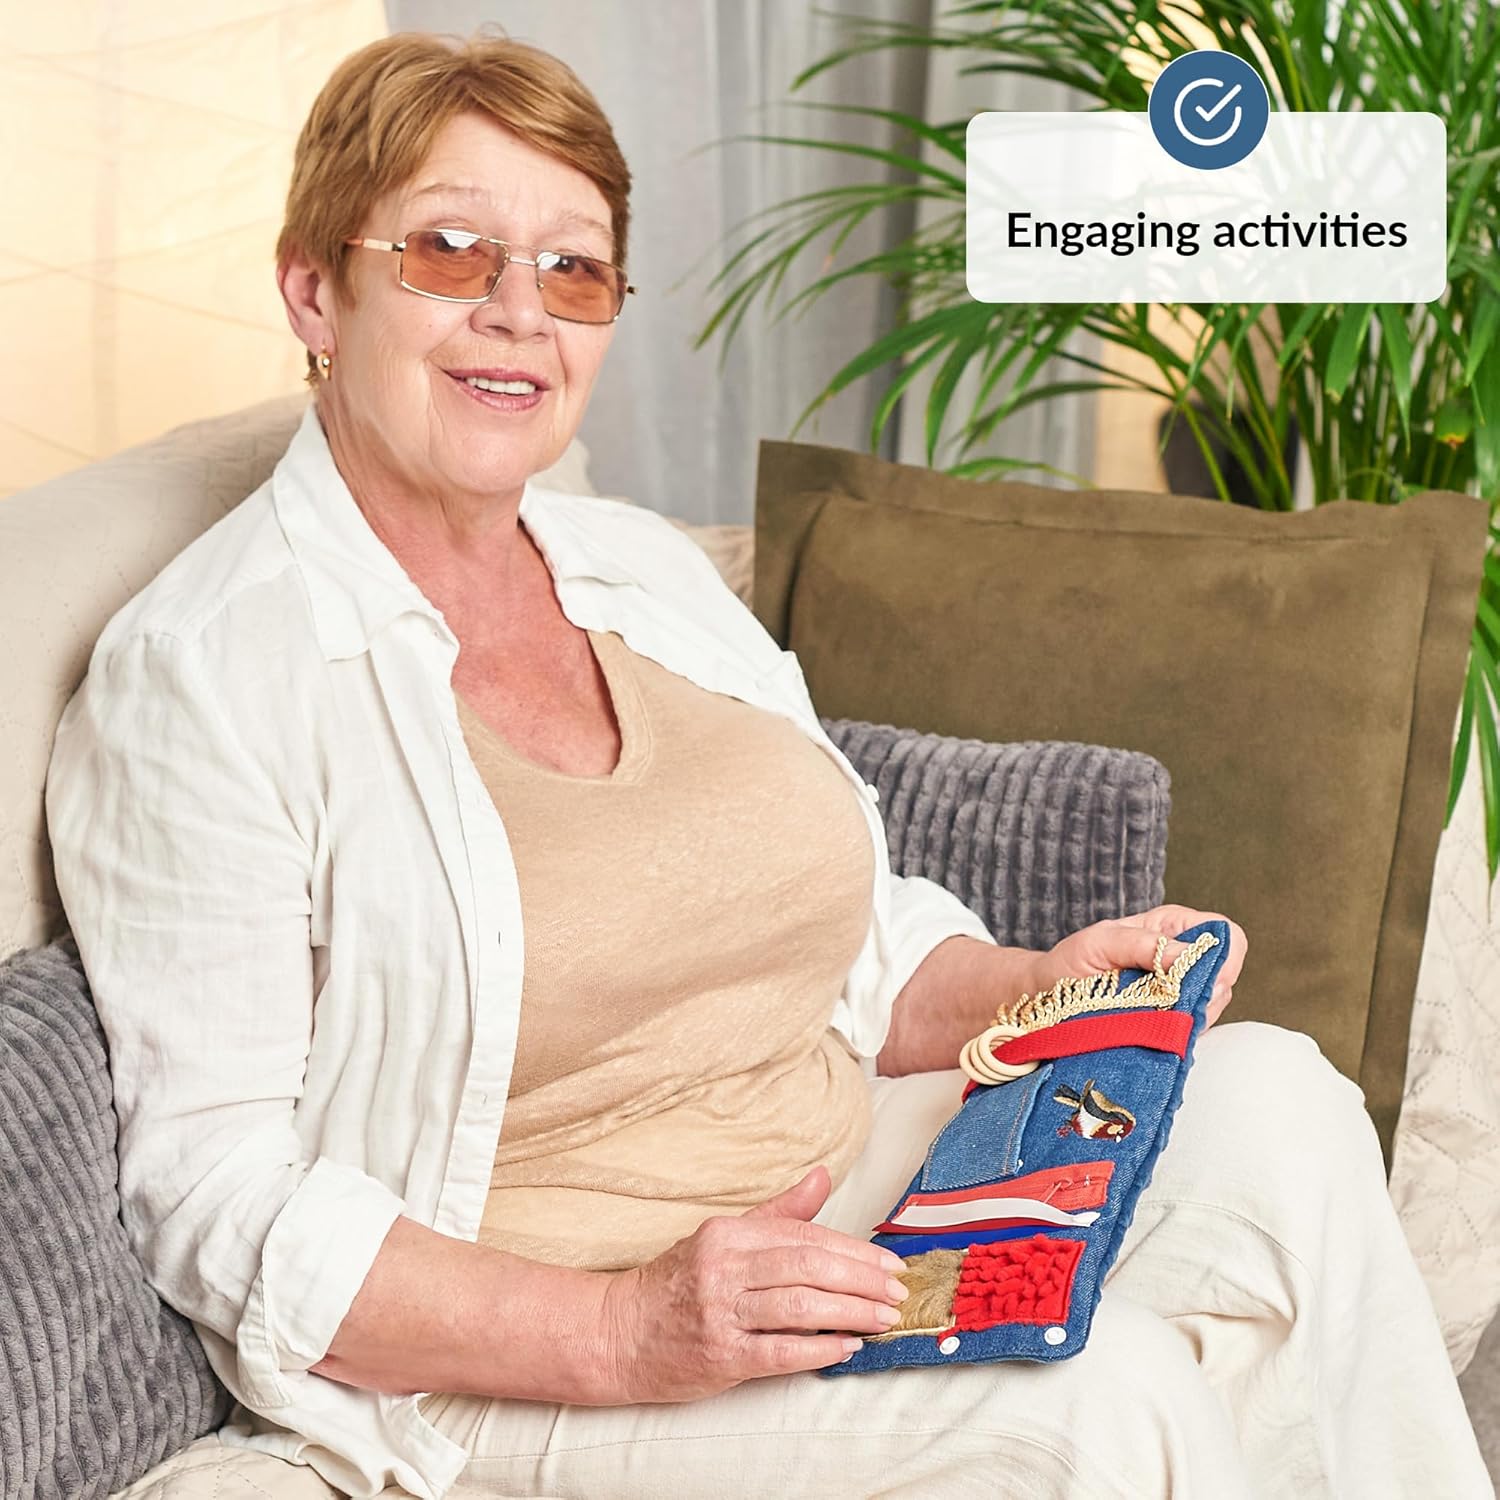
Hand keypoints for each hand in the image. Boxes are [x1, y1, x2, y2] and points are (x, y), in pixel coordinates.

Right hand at [597, 1166, 908, 1402]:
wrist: (618, 1333)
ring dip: (849, 1312)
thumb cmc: (678, 1283)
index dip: (852, 1251)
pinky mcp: (720, 1356)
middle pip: (806, 1267)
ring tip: (883, 1318)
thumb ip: (778, 1213)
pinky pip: (778, 1351)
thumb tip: (822, 1175)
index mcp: (729, 1234)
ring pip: (798, 1307)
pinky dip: (817, 1349)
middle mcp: (724, 1268)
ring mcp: (720, 1313)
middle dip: (860, 1280)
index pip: (803, 1237)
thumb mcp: (724, 1237)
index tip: (889, 1265)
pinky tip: (846, 1347)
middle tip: (897, 1292)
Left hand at [1032, 905, 1246, 1028]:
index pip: (1224, 934)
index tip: (1200, 980)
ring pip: (1212, 1006)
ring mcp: (1179, 993)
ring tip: (1148, 1015)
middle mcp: (1181, 958)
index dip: (1224, 956)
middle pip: (1225, 975)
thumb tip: (1190, 956)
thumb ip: (1144, 944)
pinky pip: (1192, 1031)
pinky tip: (1152, 1031)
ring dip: (1188, 1016)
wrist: (1044, 998)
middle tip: (1168, 1004)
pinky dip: (1177, 1034)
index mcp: (1170, 927)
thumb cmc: (1069, 962)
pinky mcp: (1170, 1022)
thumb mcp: (1100, 942)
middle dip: (1205, 992)